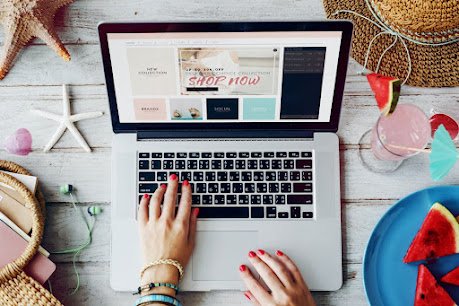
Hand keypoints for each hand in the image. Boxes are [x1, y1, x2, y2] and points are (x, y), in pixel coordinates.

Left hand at [138, 174, 198, 294]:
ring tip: (161, 186)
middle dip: (173, 185)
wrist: (161, 271)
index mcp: (181, 225)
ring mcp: (154, 224)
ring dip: (159, 191)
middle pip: (170, 197)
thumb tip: (194, 210)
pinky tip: (146, 196)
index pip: (185, 202)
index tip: (186, 184)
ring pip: (156, 201)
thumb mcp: (191, 241)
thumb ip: (192, 223)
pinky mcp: (143, 228)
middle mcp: (167, 222)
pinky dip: (144, 201)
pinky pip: (142, 210)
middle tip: (173, 178)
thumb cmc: (177, 259)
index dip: (186, 190)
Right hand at [239, 250, 315, 305]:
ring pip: (279, 269)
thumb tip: (248, 293)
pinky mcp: (303, 286)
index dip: (247, 276)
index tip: (242, 268)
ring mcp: (293, 290)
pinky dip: (286, 259)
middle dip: (257, 262)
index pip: (255, 287)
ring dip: (268, 258)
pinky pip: (294, 269)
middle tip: (251, 255)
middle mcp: (283, 296)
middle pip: (266, 274)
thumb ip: (258, 303)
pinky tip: (279, 254)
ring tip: (261, 252)